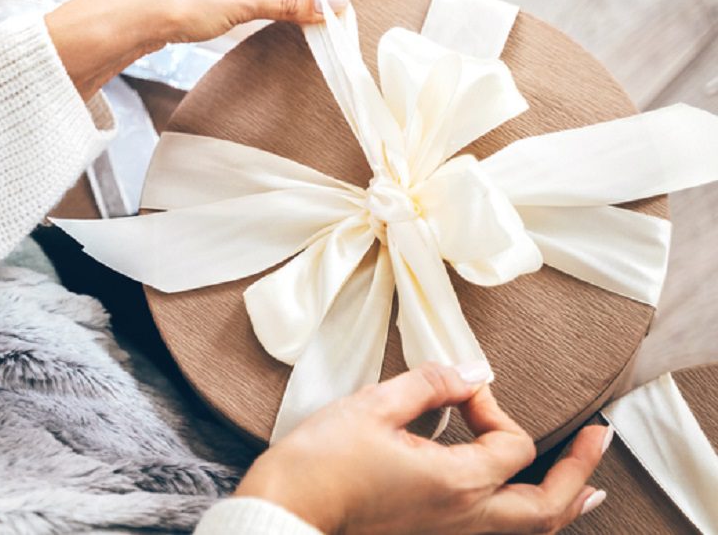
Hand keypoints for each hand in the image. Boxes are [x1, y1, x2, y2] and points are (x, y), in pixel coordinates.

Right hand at [235, 363, 610, 533]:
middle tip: (600, 439)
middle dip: (580, 471)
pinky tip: (530, 510)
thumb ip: (430, 384)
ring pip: (530, 531)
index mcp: (455, 482)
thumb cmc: (322, 461)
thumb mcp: (373, 406)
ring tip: (590, 489)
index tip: (460, 388)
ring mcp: (448, 534)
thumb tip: (471, 370)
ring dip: (565, 505)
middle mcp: (463, 518)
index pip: (510, 443)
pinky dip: (529, 522)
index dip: (491, 404)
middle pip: (547, 508)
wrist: (288, 509)